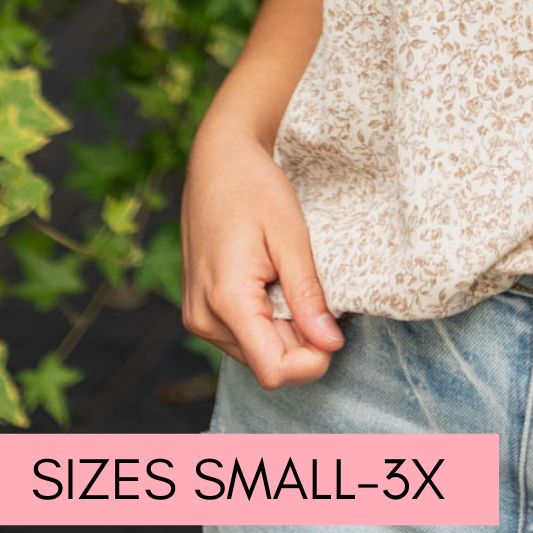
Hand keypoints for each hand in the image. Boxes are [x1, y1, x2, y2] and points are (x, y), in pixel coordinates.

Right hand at [181, 120, 344, 389]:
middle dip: (301, 340)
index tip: (335, 330)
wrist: (216, 161)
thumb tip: (331, 345)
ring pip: (256, 351)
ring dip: (284, 329)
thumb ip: (307, 295)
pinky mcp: (200, 310)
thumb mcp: (291, 236)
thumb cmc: (254, 188)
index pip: (273, 370)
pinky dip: (267, 319)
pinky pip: (242, 334)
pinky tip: (274, 282)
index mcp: (226, 300)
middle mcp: (204, 318)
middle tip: (315, 291)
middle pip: (266, 363)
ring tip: (291, 279)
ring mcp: (198, 316)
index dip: (311, 361)